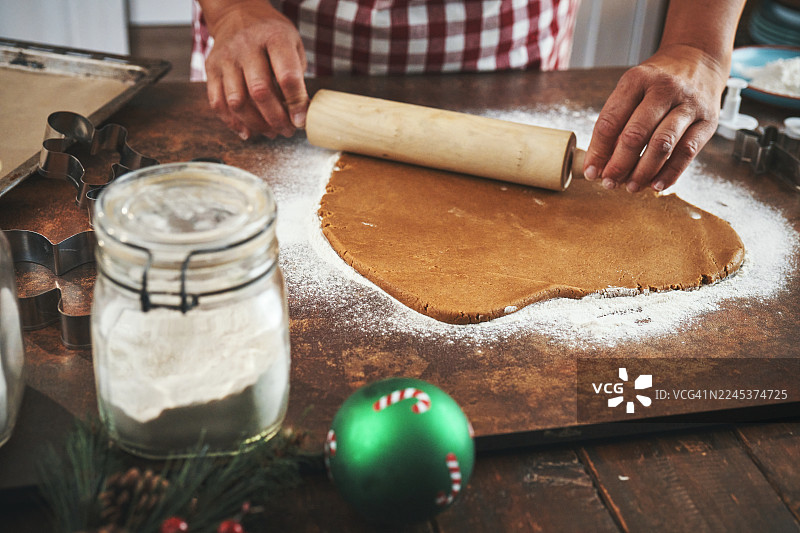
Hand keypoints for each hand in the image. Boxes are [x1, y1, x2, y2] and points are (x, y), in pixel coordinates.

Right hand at [204, 1, 308, 139]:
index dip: (295, 104)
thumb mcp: (293, 44)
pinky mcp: (211, 68)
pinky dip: (232, 122)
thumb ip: (297, 77)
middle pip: (260, 92)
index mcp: (274, 37)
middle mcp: (247, 46)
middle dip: (276, 119)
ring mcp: (226, 58)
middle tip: (287, 131)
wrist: (237, 13)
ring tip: (271, 132)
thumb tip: (301, 114)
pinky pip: (217, 102)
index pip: (286, 76)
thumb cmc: (271, 35)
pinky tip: (247, 131)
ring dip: (256, 124)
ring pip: (237, 102)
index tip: (301, 121)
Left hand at [583, 44, 727, 192]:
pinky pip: (687, 152)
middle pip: (635, 135)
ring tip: (630, 187)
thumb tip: (600, 163)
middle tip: (609, 182)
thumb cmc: (658, 81)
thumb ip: (617, 121)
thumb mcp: (632, 88)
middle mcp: (663, 89)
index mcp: (637, 80)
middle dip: (618, 164)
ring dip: (643, 172)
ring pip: (662, 145)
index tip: (590, 171)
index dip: (598, 151)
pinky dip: (670, 173)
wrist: (699, 59)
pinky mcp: (708, 120)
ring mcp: (688, 104)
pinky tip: (656, 185)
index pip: (610, 121)